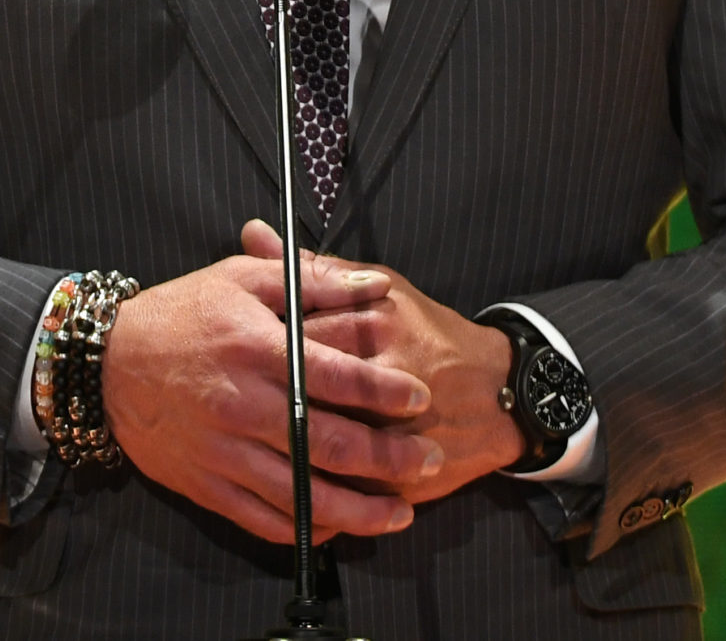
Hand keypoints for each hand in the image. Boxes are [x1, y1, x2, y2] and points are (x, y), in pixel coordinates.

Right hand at [101, 239, 441, 543]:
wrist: (109, 364)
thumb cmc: (183, 313)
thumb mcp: (243, 278)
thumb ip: (314, 279)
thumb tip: (374, 284)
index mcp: (257, 350)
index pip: (335, 377)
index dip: (384, 392)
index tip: (420, 399)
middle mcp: (244, 405)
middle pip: (329, 443)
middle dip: (388, 459)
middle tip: (429, 460)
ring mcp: (225, 451)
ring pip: (302, 494)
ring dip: (359, 510)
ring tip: (400, 512)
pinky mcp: (207, 484)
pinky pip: (263, 519)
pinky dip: (305, 529)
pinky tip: (337, 527)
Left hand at [242, 222, 524, 506]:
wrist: (498, 393)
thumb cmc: (430, 333)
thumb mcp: (380, 288)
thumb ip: (314, 269)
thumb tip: (253, 234)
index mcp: (372, 328)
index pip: (294, 333)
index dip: (253, 342)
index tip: (228, 347)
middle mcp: (380, 380)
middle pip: (298, 392)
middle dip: (257, 398)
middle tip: (227, 397)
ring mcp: (390, 434)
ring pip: (312, 448)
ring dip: (275, 448)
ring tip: (246, 439)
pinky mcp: (397, 477)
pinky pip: (338, 490)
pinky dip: (306, 489)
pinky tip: (278, 479)